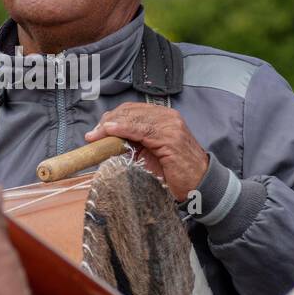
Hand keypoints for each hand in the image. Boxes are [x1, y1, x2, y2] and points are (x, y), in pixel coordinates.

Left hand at [85, 103, 208, 200]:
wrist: (200, 184)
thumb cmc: (175, 171)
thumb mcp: (149, 154)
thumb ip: (133, 143)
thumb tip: (109, 142)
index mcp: (163, 117)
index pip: (131, 110)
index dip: (111, 118)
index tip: (96, 131)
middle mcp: (167, 116)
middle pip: (130, 111)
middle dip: (108, 121)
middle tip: (93, 136)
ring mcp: (170, 125)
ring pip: (133, 118)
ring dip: (111, 126)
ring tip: (96, 136)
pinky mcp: (170, 137)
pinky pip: (141, 130)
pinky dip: (123, 129)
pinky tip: (110, 131)